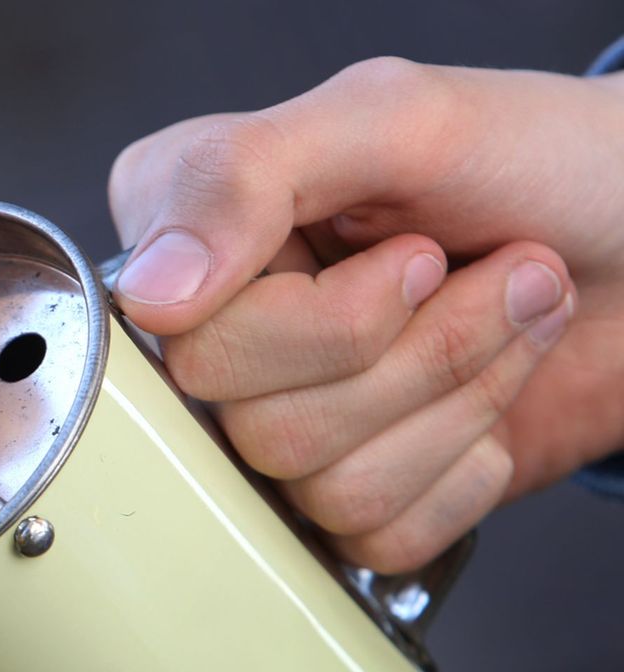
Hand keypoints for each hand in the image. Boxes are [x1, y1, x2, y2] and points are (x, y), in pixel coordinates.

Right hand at [108, 57, 623, 570]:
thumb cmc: (540, 161)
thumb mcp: (393, 120)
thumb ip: (244, 177)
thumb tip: (146, 294)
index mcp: (196, 235)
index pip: (189, 341)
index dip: (323, 320)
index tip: (409, 250)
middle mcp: (225, 332)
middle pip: (254, 424)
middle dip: (413, 354)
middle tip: (466, 273)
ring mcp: (285, 416)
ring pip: (318, 485)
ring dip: (453, 398)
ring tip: (502, 315)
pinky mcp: (352, 490)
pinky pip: (373, 535)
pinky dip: (462, 471)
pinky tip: (489, 401)